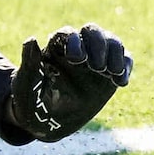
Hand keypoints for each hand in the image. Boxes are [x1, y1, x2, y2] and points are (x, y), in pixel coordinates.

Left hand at [0, 23, 130, 142]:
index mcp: (56, 47)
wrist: (49, 122)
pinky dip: (126, 67)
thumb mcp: (26, 85)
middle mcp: (79, 47)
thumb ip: (30, 63)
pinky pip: (124, 61)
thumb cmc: (32, 101)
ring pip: (112, 42)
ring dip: (115, 54)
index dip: (74, 43)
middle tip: (98, 67)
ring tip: (114, 74)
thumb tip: (32, 39)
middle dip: (98, 45)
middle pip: (93, 32)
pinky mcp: (110, 72)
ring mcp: (96, 58)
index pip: (68, 34)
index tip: (77, 59)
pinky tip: (121, 82)